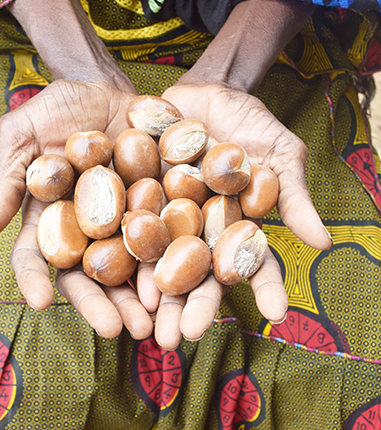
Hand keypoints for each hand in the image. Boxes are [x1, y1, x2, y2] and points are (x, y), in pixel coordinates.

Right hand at [0, 78, 161, 337]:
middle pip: (92, 274)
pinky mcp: (161, 206)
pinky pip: (170, 236)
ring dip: (143, 299)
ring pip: (133, 268)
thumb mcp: (22, 135)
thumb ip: (7, 180)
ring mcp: (126, 220)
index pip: (39, 256)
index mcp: (51, 219)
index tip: (41, 301)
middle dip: (102, 304)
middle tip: (116, 331)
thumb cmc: (55, 108)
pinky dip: (177, 260)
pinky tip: (188, 284)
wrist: (104, 85)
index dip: (37, 279)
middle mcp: (89, 229)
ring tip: (155, 324)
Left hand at [137, 78, 331, 346]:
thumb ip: (292, 196)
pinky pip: (123, 224)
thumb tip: (323, 243)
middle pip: (197, 275)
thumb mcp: (280, 155)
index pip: (253, 264)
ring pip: (157, 261)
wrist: (207, 91)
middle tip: (183, 338)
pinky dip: (116, 247)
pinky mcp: (135, 198)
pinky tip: (105, 272)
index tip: (276, 316)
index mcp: (236, 230)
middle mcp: (200, 233)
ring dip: (149, 294)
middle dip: (191, 306)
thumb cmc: (252, 125)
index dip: (265, 289)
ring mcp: (166, 218)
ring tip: (142, 323)